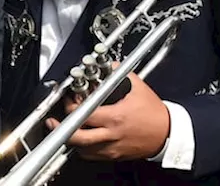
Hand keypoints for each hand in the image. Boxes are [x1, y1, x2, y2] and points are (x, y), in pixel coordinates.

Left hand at [45, 71, 170, 161]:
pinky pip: (92, 155)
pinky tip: (81, 139)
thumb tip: (108, 64)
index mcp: (115, 116)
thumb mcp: (137, 87)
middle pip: (78, 138)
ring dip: (71, 140)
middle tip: (53, 123)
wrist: (167, 133)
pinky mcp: (114, 155)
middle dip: (61, 130)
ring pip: (83, 150)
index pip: (85, 115)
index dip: (72, 109)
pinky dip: (83, 148)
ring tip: (64, 130)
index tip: (68, 102)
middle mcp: (111, 134)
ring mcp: (112, 148)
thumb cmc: (153, 112)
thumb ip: (119, 73)